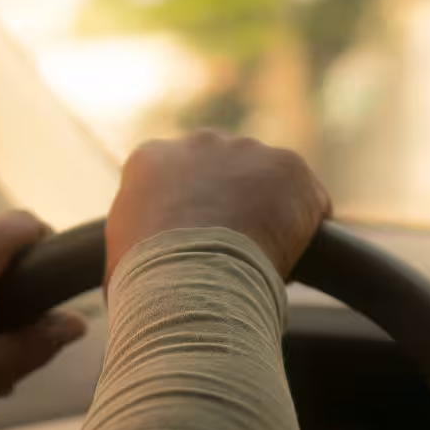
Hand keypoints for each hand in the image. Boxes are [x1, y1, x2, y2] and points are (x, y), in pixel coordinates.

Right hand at [106, 130, 330, 286]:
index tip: (201, 249)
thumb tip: (135, 284)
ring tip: (265, 262)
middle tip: (236, 255)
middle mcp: (198, 143)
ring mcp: (247, 151)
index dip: (194, 217)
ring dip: (272, 216)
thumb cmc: (146, 286)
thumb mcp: (119, 264)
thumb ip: (134, 253)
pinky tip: (297, 260)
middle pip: (227, 172)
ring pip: (269, 183)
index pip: (179, 181)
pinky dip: (308, 229)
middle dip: (234, 206)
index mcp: (151, 160)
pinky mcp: (289, 167)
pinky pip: (309, 200)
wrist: (189, 282)